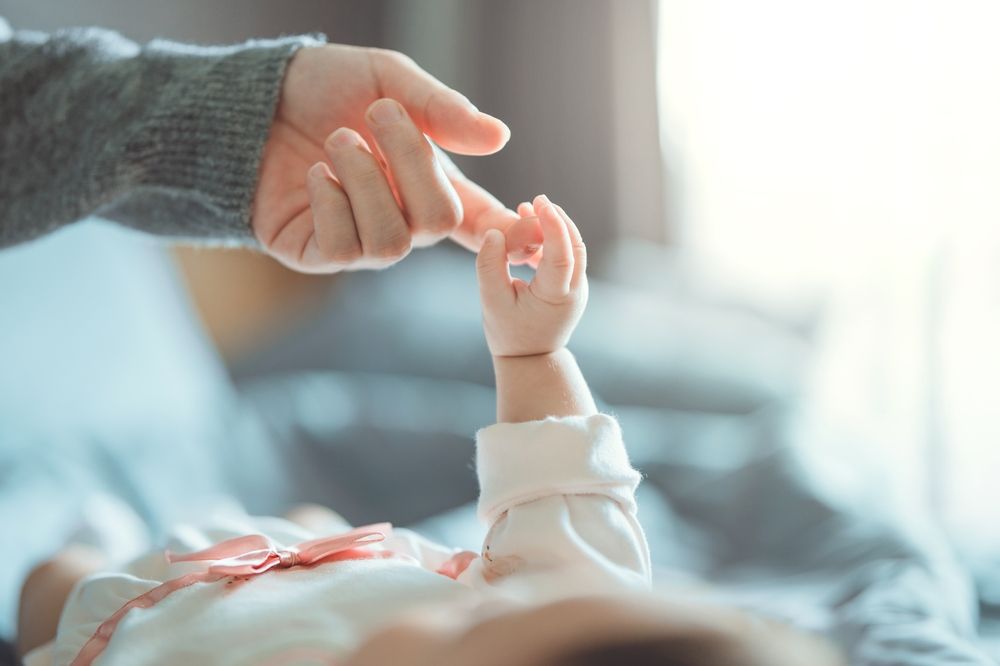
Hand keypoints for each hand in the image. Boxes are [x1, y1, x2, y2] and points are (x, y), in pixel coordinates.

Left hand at [251, 45, 538, 272]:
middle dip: (411, 160)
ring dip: (364, 180)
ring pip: (393, 241)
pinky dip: (331, 202)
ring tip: (338, 140)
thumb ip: (440, 109)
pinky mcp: (319, 253)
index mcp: (429, 180)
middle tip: (376, 114)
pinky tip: (315, 175)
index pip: (481, 219)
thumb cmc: (324, 88)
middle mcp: (403, 219)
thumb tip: (500, 139)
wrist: (251, 98)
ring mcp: (362, 241)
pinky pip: (345, 248)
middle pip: (440, 221)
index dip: (512, 235)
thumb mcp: (388, 79)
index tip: (538, 236)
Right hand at [476, 195, 587, 356]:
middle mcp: (574, 291)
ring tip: (529, 210)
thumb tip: (496, 233)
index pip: (562, 253)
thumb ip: (490, 266)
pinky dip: (554, 240)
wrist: (530, 360)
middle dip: (557, 219)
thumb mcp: (491, 301)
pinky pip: (568, 256)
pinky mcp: (573, 287)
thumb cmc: (508, 333)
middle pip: (575, 244)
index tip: (540, 203)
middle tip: (537, 200)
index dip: (553, 225)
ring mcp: (578, 289)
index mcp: (556, 296)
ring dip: (556, 227)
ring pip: (574, 248)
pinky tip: (532, 229)